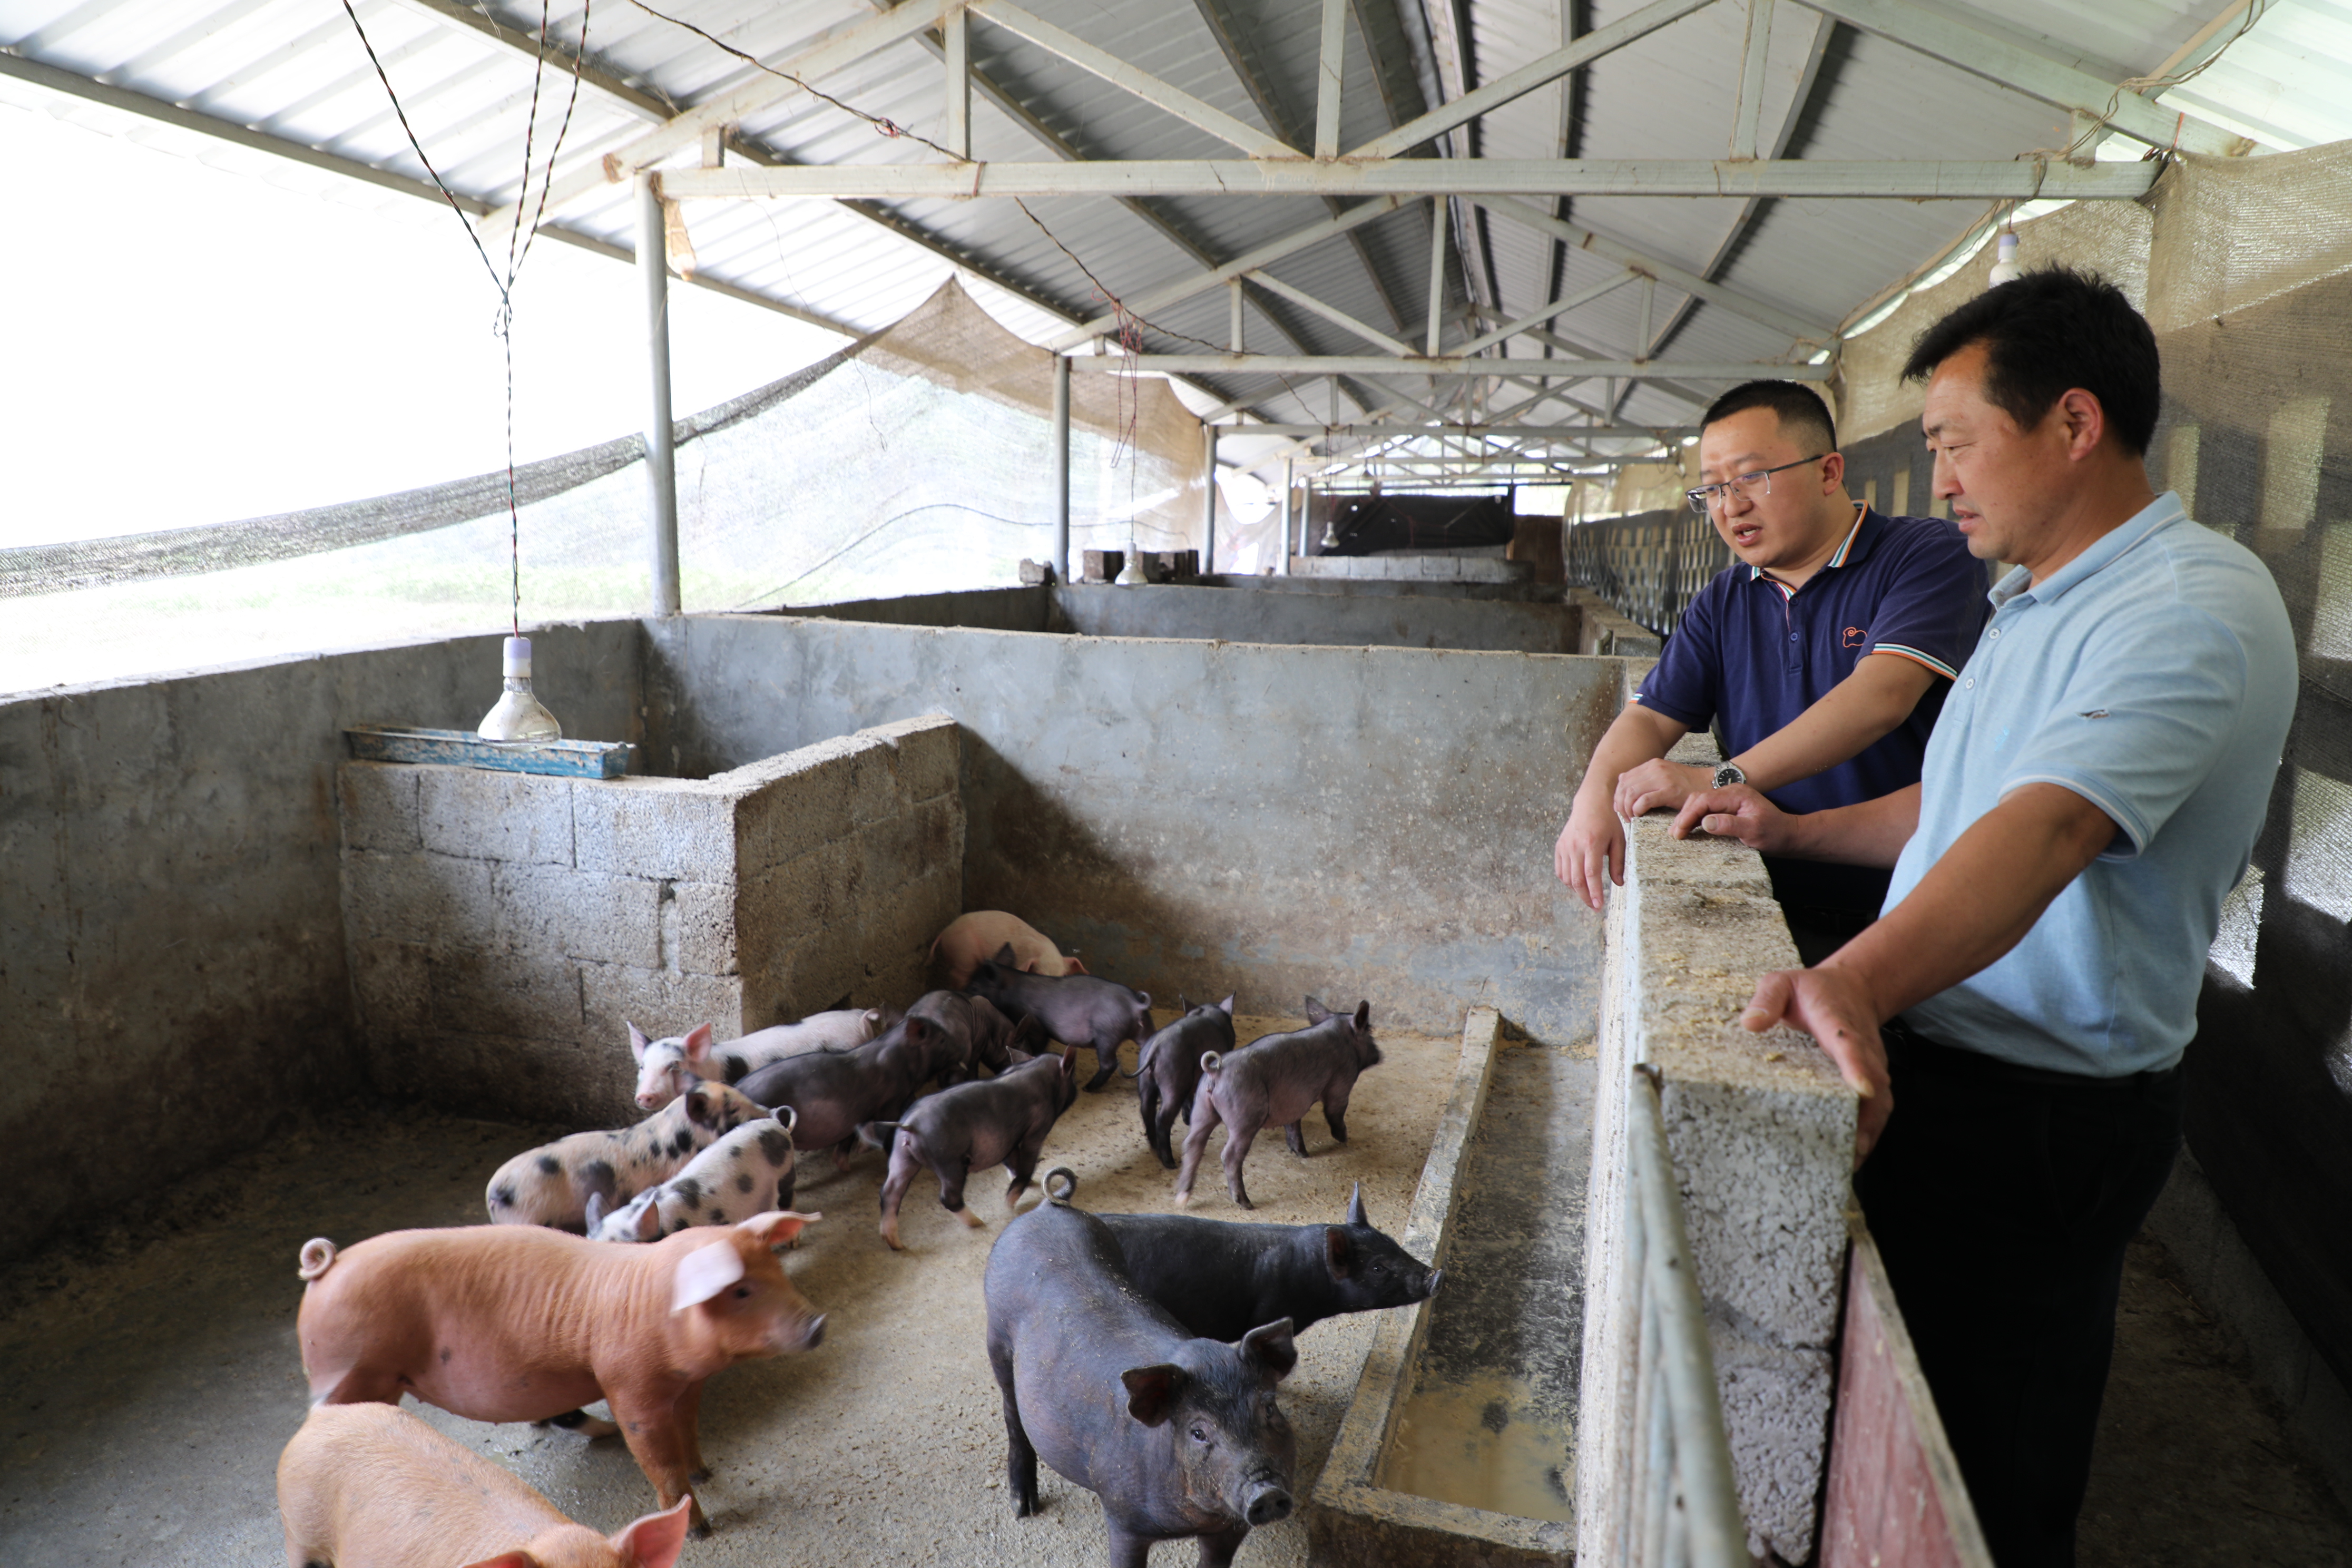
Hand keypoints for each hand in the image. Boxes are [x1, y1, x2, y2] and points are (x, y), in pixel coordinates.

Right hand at [1554, 795, 1625, 911]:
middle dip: (1585, 897)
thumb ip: (1618, 863)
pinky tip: (1577, 883)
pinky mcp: (1559, 847)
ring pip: (1567, 877)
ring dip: (1577, 890)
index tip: (1598, 905)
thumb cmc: (1607, 821)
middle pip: (1577, 879)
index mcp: (1592, 843)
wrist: (1590, 803)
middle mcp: (1575, 845)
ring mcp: (1565, 846)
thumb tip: (1618, 884)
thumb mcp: (1619, 840)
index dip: (1594, 892)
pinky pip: (1560, 870)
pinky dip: (1567, 880)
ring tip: (1588, 895)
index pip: (1591, 874)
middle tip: (1594, 907)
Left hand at [1611, 758, 1713, 819]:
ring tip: (1632, 818)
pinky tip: (1639, 815)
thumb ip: (1645, 777)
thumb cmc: (1686, 784)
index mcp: (1651, 765)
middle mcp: (1654, 769)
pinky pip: (1644, 800)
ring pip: (1631, 794)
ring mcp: (1662, 778)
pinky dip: (1637, 809)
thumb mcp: (1664, 775)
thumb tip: (1622, 781)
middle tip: (1625, 816)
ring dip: (1627, 808)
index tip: (1620, 808)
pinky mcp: (1669, 790)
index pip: (1624, 779)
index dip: (1618, 795)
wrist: (1709, 783)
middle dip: (1620, 804)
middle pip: (1624, 787)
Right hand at [1672, 783, 1796, 851]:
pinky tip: (1688, 828)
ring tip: (1677, 833)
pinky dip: (1695, 818)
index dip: (1688, 815)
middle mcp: (1731, 793)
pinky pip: (1706, 809)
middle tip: (1674, 834)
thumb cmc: (1774, 833)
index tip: (1679, 831)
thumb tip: (1705, 822)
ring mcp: (1729, 799)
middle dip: (1684, 815)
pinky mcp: (1728, 808)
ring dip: (1687, 817)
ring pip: (1700, 803)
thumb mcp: (1754, 831)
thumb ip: (1730, 825)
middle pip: (1698, 799)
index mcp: (1736, 794)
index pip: (1704, 800)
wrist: (1789, 835)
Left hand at [1739, 964, 1891, 1161]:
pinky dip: (1870, 1132)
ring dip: (1870, 1131)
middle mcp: (1863, 1048)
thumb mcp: (1783, 982)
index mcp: (1838, 1024)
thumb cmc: (1812, 990)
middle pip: (1873, 1084)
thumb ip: (1767, 998)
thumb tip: (1750, 1023)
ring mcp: (1872, 1066)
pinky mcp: (1874, 1080)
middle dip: (1866, 1116)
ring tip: (1850, 1162)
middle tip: (1850, 1148)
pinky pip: (1877, 1108)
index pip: (1850, 1046)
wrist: (1854, 988)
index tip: (1862, 1089)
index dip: (1857, 1068)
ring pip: (1880, 1102)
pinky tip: (1852, 1156)